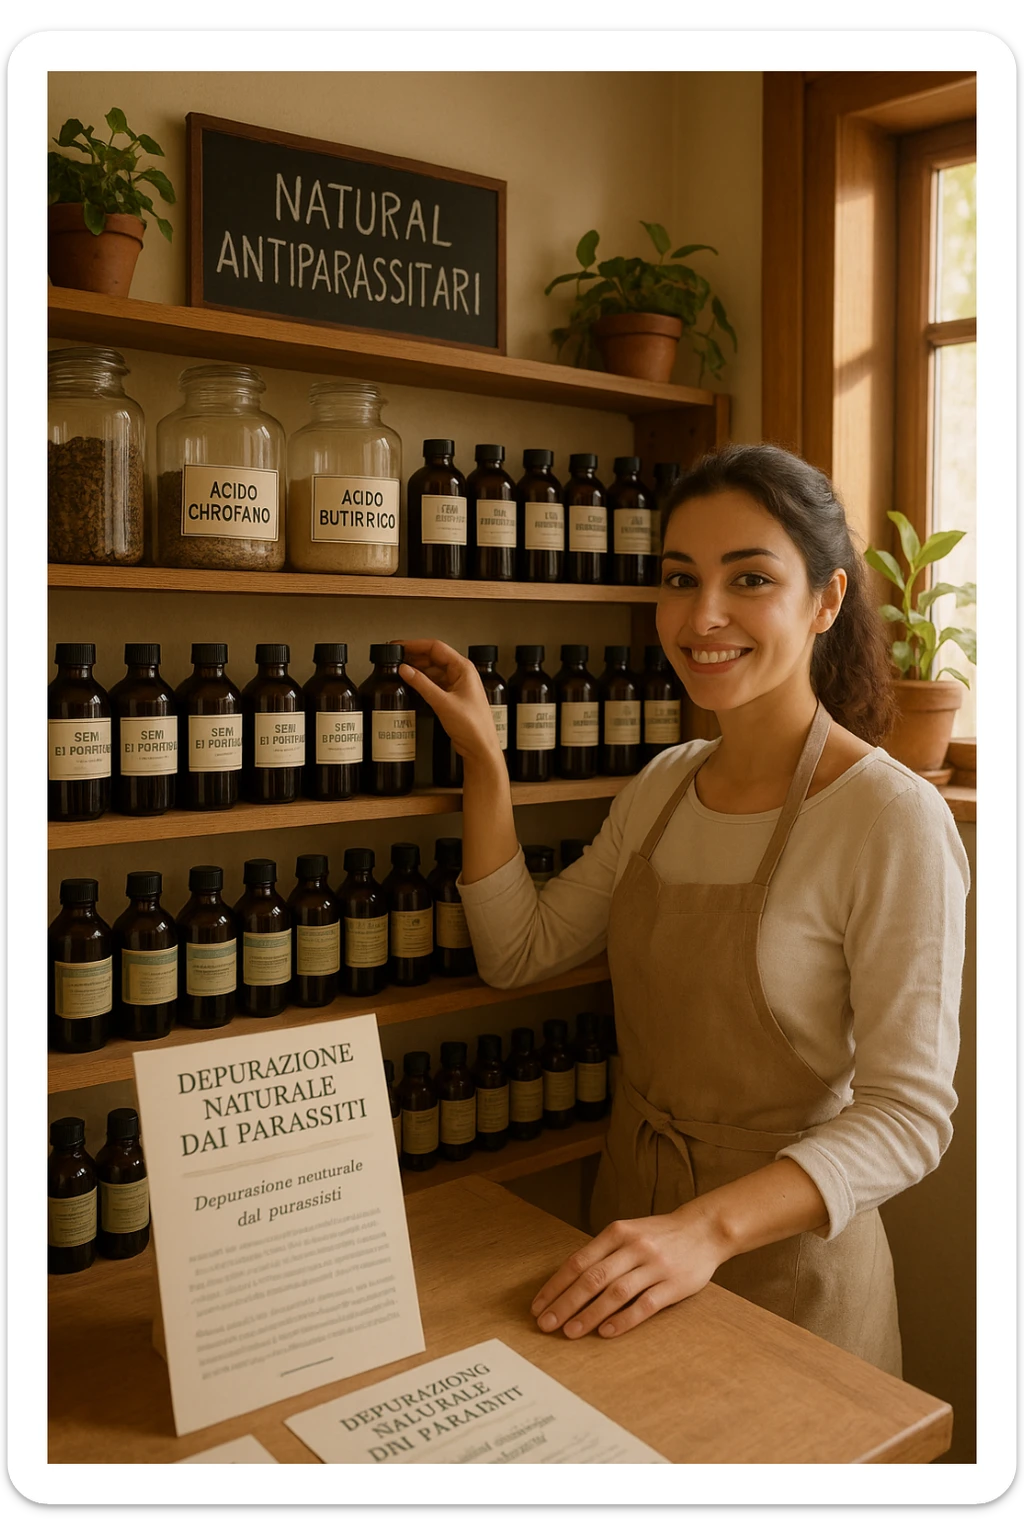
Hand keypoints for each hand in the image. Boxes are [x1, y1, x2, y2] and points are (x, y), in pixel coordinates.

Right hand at [398, 638, 501, 764]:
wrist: (480, 747)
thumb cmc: (473, 726)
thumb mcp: (443, 702)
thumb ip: (422, 684)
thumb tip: (406, 670)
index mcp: (464, 668)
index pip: (436, 647)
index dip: (415, 645)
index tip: (400, 646)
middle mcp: (461, 674)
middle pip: (434, 657)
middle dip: (414, 656)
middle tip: (396, 657)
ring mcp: (457, 685)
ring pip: (433, 670)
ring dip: (417, 668)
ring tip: (400, 669)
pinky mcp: (452, 697)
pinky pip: (435, 682)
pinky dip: (422, 681)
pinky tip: (412, 683)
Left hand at [530, 1206, 727, 1339]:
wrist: (704, 1229)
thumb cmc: (659, 1235)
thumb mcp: (628, 1233)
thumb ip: (602, 1253)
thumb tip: (566, 1283)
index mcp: (617, 1233)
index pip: (578, 1262)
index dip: (556, 1286)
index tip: (538, 1306)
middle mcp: (633, 1247)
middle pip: (592, 1278)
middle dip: (565, 1304)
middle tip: (546, 1325)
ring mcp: (654, 1266)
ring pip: (615, 1293)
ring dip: (589, 1315)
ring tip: (570, 1332)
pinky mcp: (673, 1284)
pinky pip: (645, 1305)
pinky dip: (624, 1320)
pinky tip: (607, 1332)